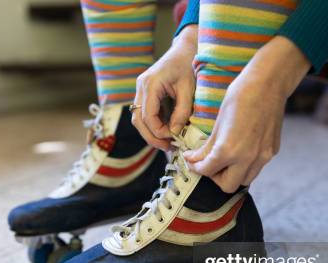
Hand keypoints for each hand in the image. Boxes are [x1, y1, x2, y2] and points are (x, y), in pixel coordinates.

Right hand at [132, 25, 197, 150]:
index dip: (158, 131)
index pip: (147, 115)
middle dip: (151, 136)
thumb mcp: (189, 89)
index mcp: (150, 84)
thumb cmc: (188, 66)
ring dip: (151, 132)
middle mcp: (141, 87)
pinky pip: (145, 113)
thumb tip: (175, 132)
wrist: (184, 50)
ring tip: (168, 142)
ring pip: (138, 118)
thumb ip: (182, 111)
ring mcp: (141, 90)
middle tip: (167, 147)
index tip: (173, 138)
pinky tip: (167, 131)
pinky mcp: (145, 93)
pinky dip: (154, 124)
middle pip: (138, 120)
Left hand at [184, 36, 309, 191]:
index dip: (196, 167)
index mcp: (229, 150)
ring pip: (244, 180)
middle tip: (208, 164)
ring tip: (224, 159)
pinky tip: (240, 150)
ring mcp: (263, 156)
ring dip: (232, 175)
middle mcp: (248, 158)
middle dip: (215, 177)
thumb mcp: (217, 123)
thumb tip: (194, 159)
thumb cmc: (240, 96)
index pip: (207, 170)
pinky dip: (245, 165)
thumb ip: (206, 147)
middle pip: (227, 186)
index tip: (192, 161)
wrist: (268, 83)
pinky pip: (256, 167)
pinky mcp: (272, 151)